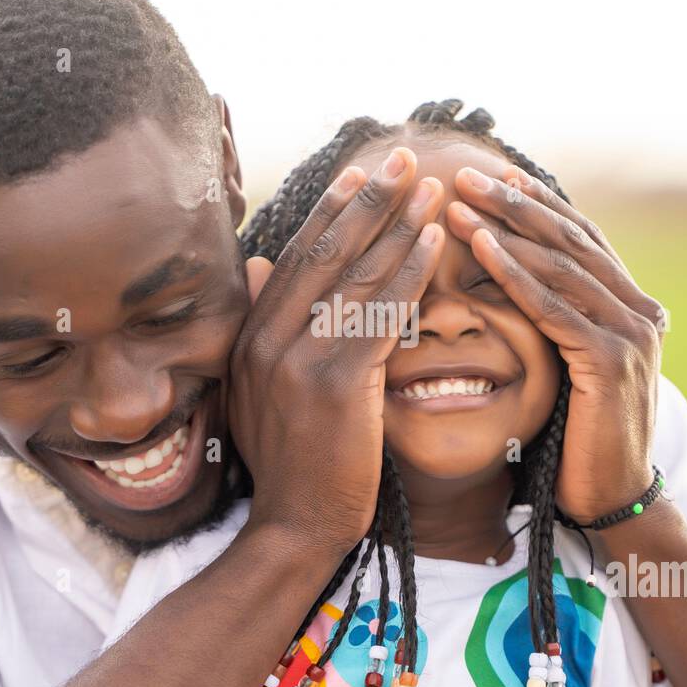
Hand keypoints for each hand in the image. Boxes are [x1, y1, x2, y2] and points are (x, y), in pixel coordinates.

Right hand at [230, 148, 444, 551]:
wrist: (294, 527)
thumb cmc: (290, 462)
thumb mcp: (259, 389)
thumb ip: (260, 326)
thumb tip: (254, 266)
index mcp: (251, 337)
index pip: (296, 258)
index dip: (331, 212)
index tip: (361, 175)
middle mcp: (268, 340)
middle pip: (325, 253)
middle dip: (367, 201)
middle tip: (401, 158)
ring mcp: (299, 360)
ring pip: (356, 277)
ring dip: (397, 226)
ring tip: (430, 189)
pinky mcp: (336, 385)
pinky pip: (381, 315)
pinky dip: (410, 274)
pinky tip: (435, 244)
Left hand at [446, 166, 665, 522]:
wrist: (612, 499)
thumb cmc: (579, 439)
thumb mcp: (571, 368)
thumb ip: (559, 323)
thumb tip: (516, 280)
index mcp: (633, 308)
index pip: (581, 240)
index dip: (537, 205)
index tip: (494, 176)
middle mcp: (641, 312)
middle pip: (571, 241)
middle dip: (516, 204)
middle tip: (468, 174)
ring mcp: (632, 334)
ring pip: (561, 266)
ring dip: (506, 229)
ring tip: (461, 202)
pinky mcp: (611, 361)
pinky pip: (553, 308)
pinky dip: (514, 275)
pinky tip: (480, 250)